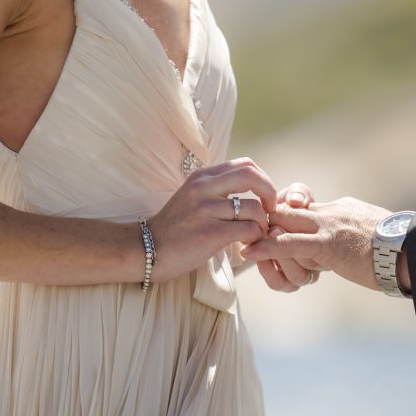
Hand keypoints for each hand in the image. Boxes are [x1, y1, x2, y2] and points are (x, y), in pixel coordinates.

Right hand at [148, 158, 276, 282]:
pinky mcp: (211, 232)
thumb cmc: (173, 230)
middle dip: (270, 193)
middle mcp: (203, 187)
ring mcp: (206, 209)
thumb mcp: (191, 198)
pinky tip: (247, 245)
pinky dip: (255, 238)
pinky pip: (248, 229)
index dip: (263, 180)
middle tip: (270, 211)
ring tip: (255, 235)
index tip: (263, 198)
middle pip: (252, 176)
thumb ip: (216, 190)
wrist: (145, 251)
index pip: (245, 164)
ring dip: (262, 224)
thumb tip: (249, 191)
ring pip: (254, 208)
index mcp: (201, 177)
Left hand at [242, 196, 391, 290]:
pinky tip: (248, 252)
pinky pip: (287, 243)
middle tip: (248, 230)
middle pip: (288, 208)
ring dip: (262, 234)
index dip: (285, 214)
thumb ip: (355, 234)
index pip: (305, 206)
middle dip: (267, 220)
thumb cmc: (401, 249)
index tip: (273, 224)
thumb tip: (351, 246)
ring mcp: (328, 227)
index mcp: (343, 208)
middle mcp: (332, 212)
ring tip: (243, 243)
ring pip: (284, 223)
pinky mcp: (327, 245)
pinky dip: (265, 247)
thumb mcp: (374, 235)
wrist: (414, 252)